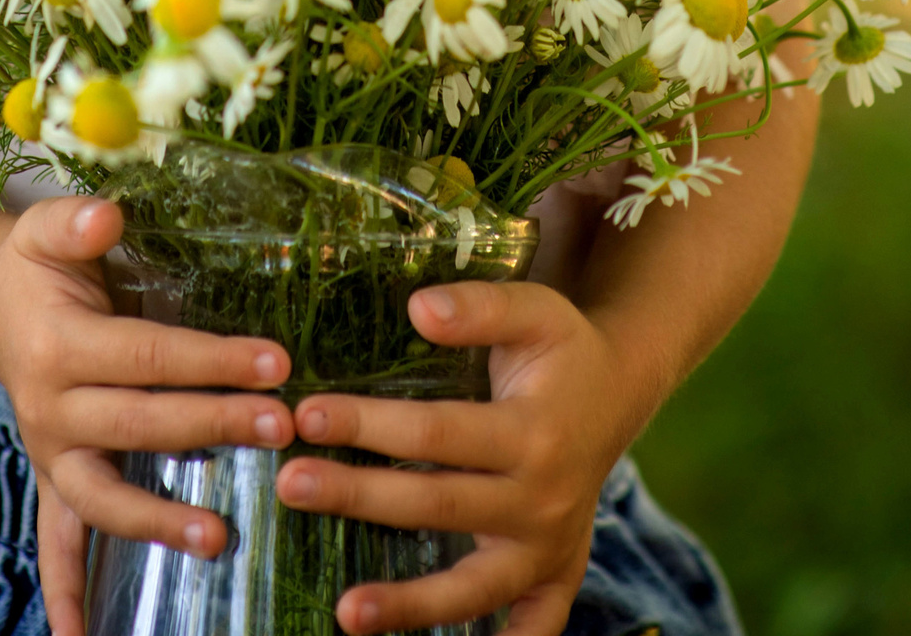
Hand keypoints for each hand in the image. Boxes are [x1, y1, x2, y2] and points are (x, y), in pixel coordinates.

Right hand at [0, 196, 294, 635]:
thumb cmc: (37, 264)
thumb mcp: (45, 228)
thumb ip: (75, 221)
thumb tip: (108, 217)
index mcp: (58, 344)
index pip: (148, 357)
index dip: (211, 360)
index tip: (277, 362)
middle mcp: (50, 409)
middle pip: (142, 425)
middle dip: (214, 426)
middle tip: (281, 427)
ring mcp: (51, 454)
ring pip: (105, 497)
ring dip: (160, 522)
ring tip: (222, 537)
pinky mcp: (54, 480)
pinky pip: (56, 544)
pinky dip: (67, 592)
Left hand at [274, 281, 644, 635]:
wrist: (620, 392)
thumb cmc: (562, 348)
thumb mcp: (535, 310)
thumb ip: (479, 306)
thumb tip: (418, 307)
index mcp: (535, 433)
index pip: (436, 433)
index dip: (370, 424)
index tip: (308, 414)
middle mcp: (543, 500)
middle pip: (438, 505)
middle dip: (358, 497)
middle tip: (290, 484)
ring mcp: (549, 550)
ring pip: (473, 589)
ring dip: (408, 605)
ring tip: (344, 613)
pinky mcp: (554, 578)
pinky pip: (527, 629)